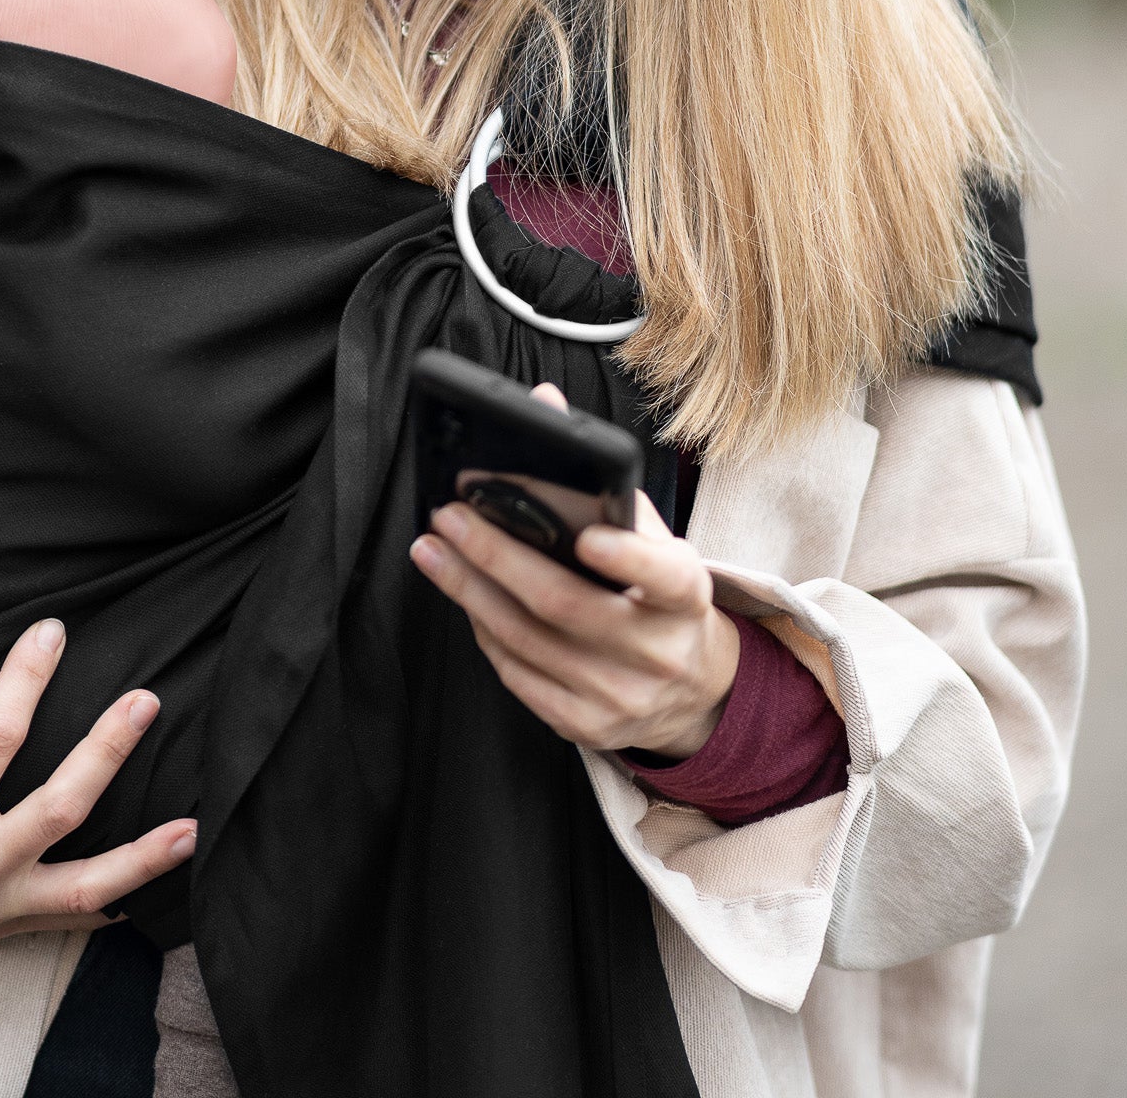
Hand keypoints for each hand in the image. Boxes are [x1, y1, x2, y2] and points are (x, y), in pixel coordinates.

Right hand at [0, 620, 197, 962]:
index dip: (25, 679)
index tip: (51, 631)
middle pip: (60, 808)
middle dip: (107, 753)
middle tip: (145, 700)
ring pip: (83, 883)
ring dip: (142, 856)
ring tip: (194, 826)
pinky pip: (68, 919)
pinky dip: (114, 903)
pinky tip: (156, 877)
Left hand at [408, 384, 739, 758]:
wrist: (694, 688)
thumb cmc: (657, 593)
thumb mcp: (651, 537)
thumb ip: (598, 477)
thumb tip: (543, 401)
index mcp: (687, 597)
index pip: (665, 577)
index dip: (629, 558)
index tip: (587, 538)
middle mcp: (659, 651)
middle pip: (564, 604)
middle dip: (496, 554)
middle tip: (449, 514)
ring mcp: (621, 696)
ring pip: (527, 639)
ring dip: (468, 588)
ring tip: (432, 547)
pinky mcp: (586, 725)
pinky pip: (518, 674)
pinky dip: (483, 629)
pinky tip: (462, 593)